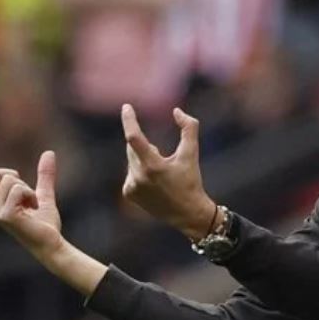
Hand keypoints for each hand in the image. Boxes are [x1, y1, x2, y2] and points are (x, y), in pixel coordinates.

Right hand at [0, 143, 62, 257]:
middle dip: (14, 175)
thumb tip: (49, 153)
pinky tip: (33, 208)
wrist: (51, 243)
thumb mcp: (43, 194)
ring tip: (32, 204)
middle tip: (26, 194)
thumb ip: (44, 175)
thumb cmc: (45, 224)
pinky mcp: (5, 216)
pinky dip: (30, 194)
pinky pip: (17, 189)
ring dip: (26, 187)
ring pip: (8, 179)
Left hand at [120, 104, 215, 240]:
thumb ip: (189, 128)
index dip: (129, 120)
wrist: (187, 212)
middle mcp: (139, 177)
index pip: (134, 138)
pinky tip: (154, 185)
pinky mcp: (128, 193)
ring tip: (161, 176)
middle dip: (147, 147)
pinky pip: (130, 172)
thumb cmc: (191, 180)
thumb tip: (176, 111)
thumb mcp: (192, 153)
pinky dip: (140, 172)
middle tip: (163, 159)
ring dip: (143, 159)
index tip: (126, 107)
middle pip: (133, 148)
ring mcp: (131, 186)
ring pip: (131, 160)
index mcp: (153, 166)